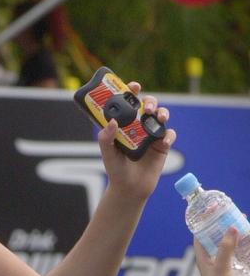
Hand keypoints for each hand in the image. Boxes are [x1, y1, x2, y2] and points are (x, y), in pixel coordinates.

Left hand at [98, 81, 176, 202]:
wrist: (130, 189)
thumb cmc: (116, 170)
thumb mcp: (107, 154)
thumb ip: (105, 138)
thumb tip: (111, 121)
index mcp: (125, 124)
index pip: (129, 103)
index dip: (131, 92)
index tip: (133, 87)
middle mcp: (139, 125)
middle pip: (148, 105)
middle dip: (150, 101)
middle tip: (147, 108)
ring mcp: (152, 134)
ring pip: (161, 116)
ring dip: (162, 113)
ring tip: (158, 118)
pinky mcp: (162, 145)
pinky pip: (169, 134)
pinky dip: (168, 135)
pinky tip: (163, 142)